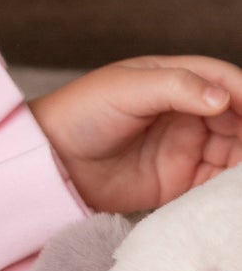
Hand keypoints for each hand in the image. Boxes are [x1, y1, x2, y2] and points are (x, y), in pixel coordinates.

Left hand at [29, 58, 241, 212]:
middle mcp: (185, 112)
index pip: (225, 81)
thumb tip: (222, 98)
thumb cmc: (80, 113)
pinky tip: (233, 190)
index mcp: (174, 81)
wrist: (48, 162)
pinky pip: (214, 182)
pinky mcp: (176, 181)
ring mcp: (183, 148)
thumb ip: (176, 87)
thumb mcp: (126, 89)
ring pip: (232, 151)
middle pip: (237, 118)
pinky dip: (229, 186)